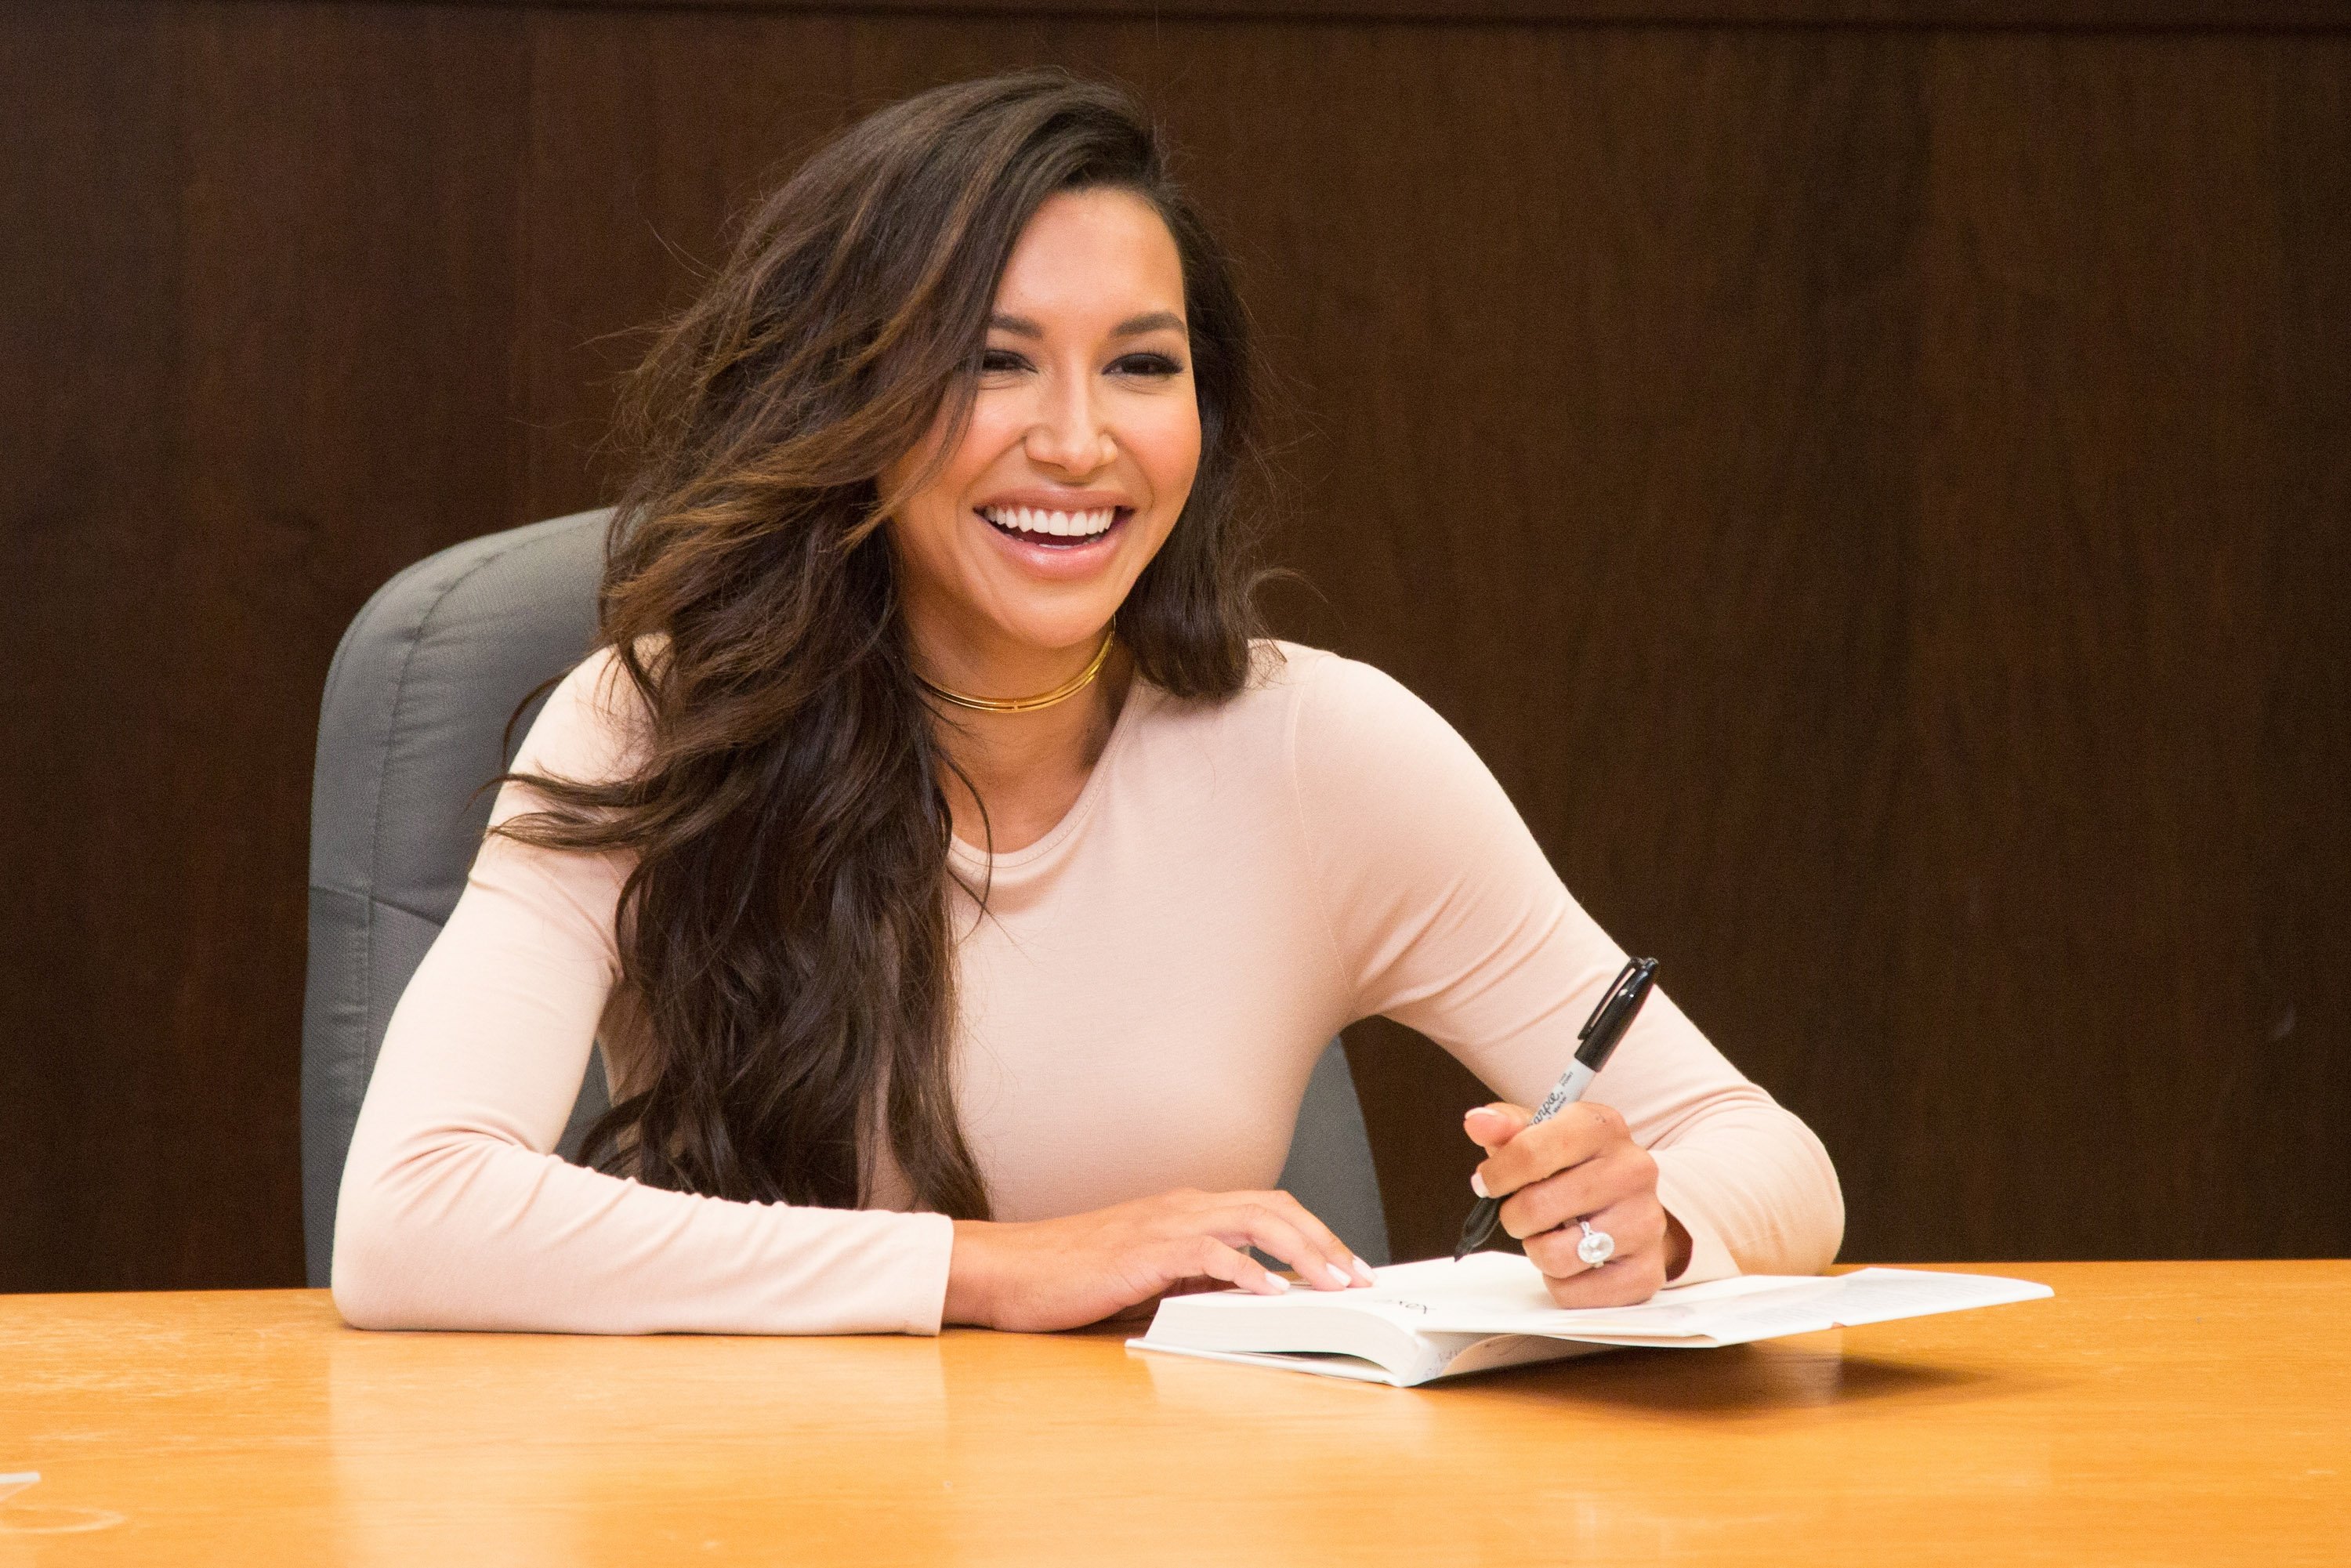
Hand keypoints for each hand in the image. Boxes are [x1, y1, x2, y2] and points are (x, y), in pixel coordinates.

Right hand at [944, 1188, 1378, 1331]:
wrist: (1009, 1269)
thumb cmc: (1069, 1275)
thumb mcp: (1147, 1276)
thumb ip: (1194, 1278)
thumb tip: (1247, 1296)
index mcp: (1186, 1210)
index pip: (1267, 1209)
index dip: (1315, 1234)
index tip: (1348, 1267)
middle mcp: (1184, 1207)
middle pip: (1275, 1208)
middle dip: (1325, 1240)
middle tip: (1360, 1276)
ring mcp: (1165, 1224)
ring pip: (1255, 1222)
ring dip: (1303, 1252)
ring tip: (1335, 1283)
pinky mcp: (1146, 1250)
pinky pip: (1210, 1254)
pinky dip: (1247, 1271)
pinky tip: (1271, 1293)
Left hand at [1465, 1100, 1692, 1307]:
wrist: (1629, 1207)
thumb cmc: (1573, 1168)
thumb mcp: (1541, 1136)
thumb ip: (1505, 1128)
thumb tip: (1477, 1122)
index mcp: (1603, 1127)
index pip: (1530, 1152)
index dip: (1496, 1174)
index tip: (1488, 1183)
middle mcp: (1634, 1170)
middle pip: (1536, 1207)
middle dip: (1514, 1216)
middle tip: (1524, 1213)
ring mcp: (1647, 1222)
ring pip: (1554, 1255)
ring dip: (1536, 1250)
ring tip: (1550, 1235)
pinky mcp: (1647, 1271)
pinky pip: (1572, 1293)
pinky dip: (1558, 1282)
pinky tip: (1572, 1260)